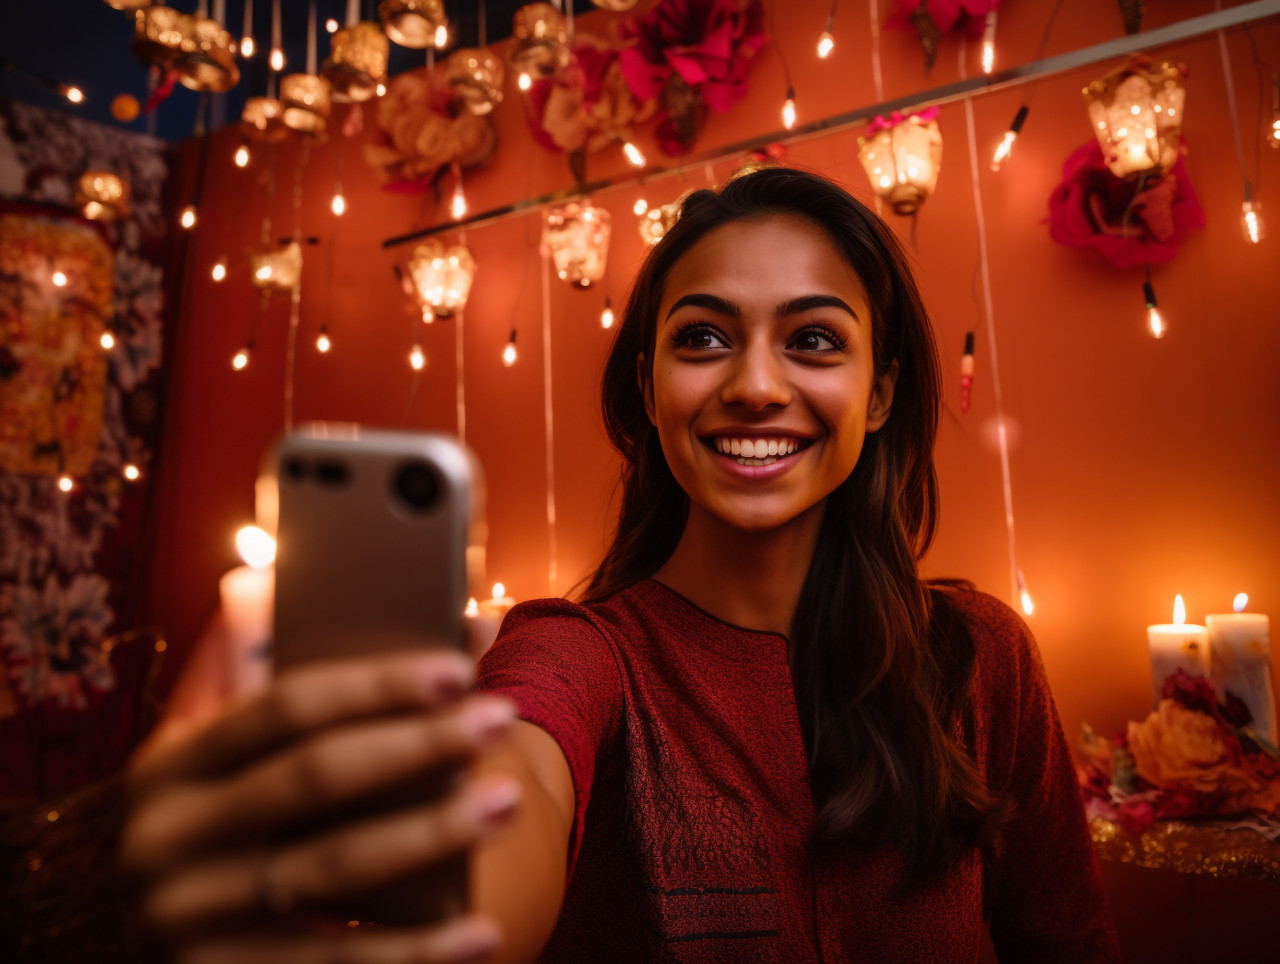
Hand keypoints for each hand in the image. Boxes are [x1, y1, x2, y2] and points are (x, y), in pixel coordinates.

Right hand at [120, 650, 518, 962]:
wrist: (145, 947)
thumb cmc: (223, 826)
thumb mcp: (224, 760)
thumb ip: (301, 689)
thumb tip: (451, 626)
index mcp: (168, 767)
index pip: (283, 707)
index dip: (375, 684)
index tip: (459, 669)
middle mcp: (165, 841)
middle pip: (314, 777)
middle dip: (418, 744)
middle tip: (500, 719)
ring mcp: (186, 921)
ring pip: (332, 870)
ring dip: (431, 835)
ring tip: (506, 801)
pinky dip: (417, 954)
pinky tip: (482, 933)